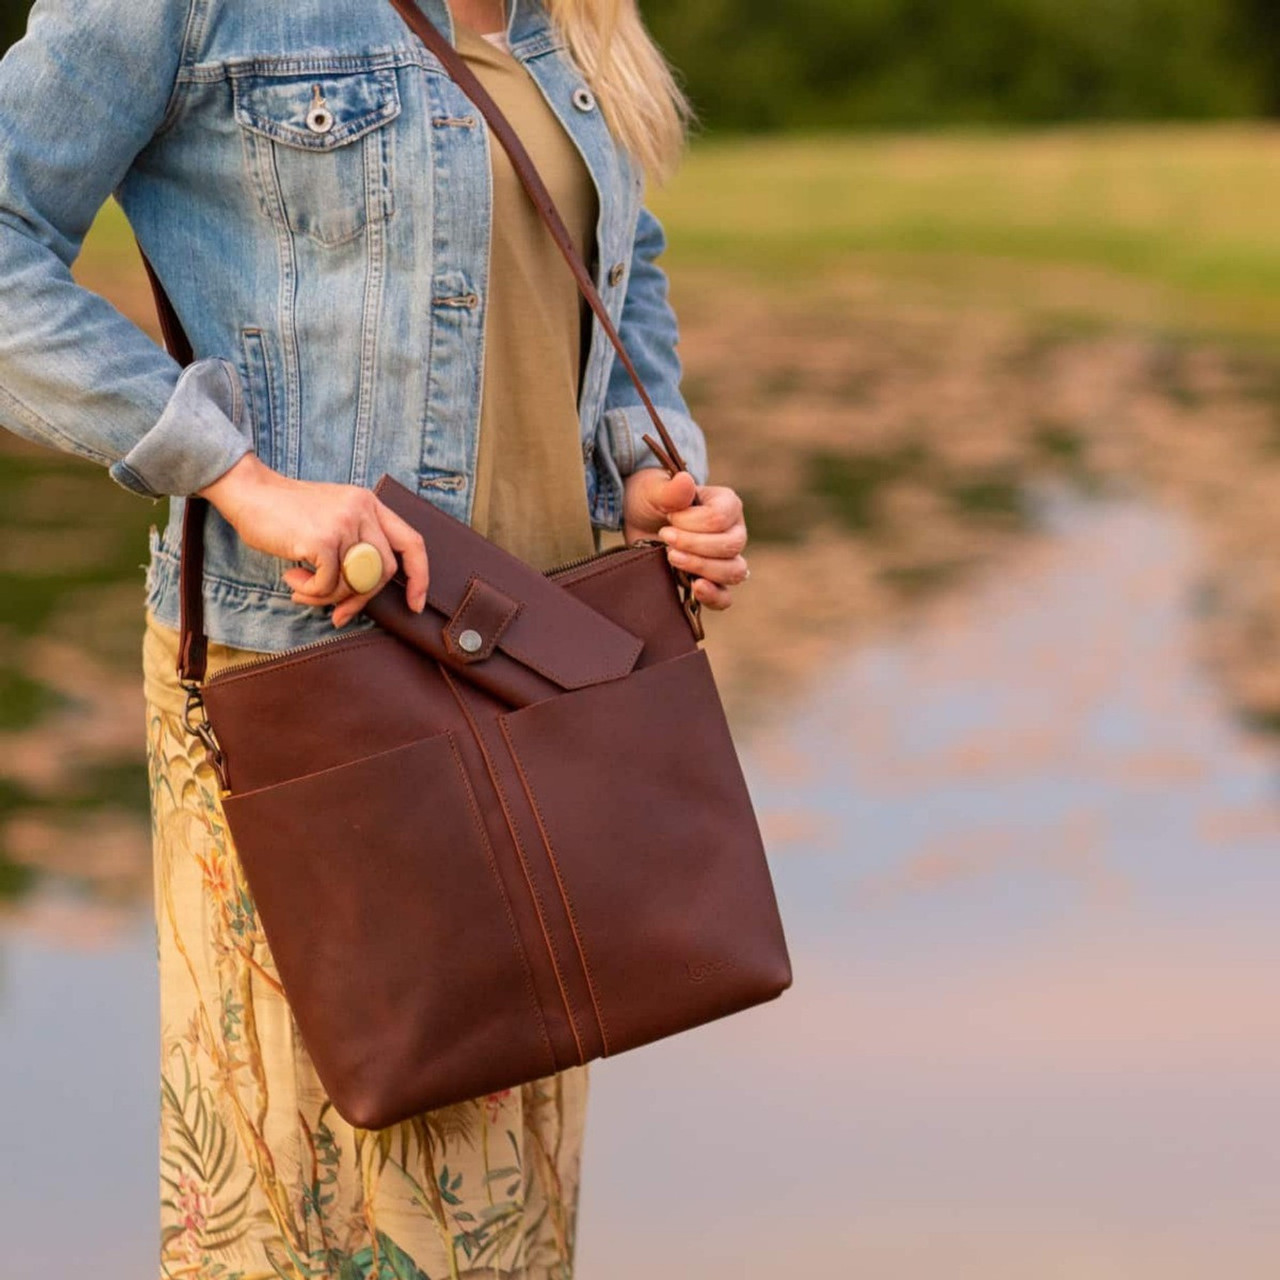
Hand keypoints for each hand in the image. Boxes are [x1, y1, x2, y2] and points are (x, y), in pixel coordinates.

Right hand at [196, 454, 429, 627]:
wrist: (249, 492)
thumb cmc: (287, 514)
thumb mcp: (332, 520)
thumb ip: (353, 550)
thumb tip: (359, 600)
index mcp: (370, 504)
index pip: (411, 542)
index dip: (419, 576)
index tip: (414, 603)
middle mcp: (362, 510)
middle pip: (383, 571)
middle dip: (361, 597)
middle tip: (338, 610)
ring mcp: (343, 523)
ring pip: (355, 582)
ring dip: (328, 597)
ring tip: (303, 588)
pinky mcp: (322, 539)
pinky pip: (328, 585)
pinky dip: (310, 592)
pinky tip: (292, 578)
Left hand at [622, 468, 748, 610]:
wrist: (640, 521)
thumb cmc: (652, 499)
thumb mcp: (653, 490)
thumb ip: (670, 489)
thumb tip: (685, 481)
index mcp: (727, 504)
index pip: (719, 518)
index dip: (690, 522)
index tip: (669, 517)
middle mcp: (734, 532)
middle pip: (730, 546)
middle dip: (693, 544)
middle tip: (665, 536)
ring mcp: (726, 559)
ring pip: (733, 571)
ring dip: (701, 567)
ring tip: (671, 557)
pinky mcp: (712, 581)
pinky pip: (725, 598)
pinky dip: (713, 596)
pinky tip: (696, 588)